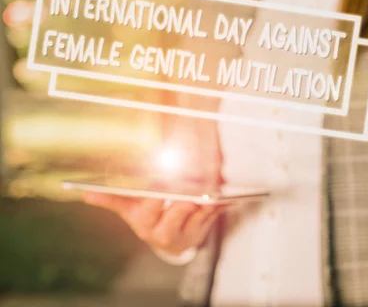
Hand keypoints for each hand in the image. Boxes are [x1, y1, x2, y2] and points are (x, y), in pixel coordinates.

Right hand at [83, 193, 222, 254]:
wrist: (171, 241)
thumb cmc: (149, 217)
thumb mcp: (129, 209)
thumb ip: (111, 199)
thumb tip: (85, 194)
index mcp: (144, 223)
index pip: (148, 208)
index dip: (155, 198)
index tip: (160, 186)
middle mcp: (164, 231)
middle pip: (176, 213)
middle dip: (183, 198)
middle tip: (191, 183)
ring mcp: (186, 233)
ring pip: (198, 214)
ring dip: (205, 199)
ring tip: (211, 184)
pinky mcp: (204, 230)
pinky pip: (214, 215)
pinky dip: (220, 203)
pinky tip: (226, 193)